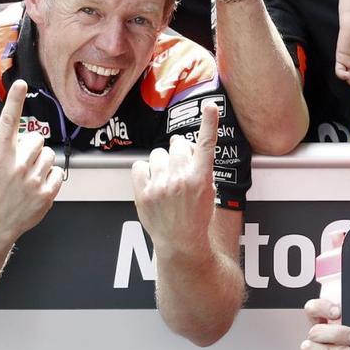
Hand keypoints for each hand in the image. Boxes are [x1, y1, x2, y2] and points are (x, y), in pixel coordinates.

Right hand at [0, 80, 63, 249]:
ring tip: (27, 177)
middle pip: (37, 139)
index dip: (15, 101)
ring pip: (49, 155)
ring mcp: (33, 180)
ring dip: (41, 163)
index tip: (21, 84)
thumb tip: (18, 134)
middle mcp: (17, 165)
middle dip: (31, 148)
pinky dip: (49, 177)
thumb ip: (2, 147)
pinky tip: (36, 187)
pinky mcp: (46, 193)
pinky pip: (57, 172)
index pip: (7, 122)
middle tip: (21, 163)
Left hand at [132, 103, 220, 249]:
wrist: (181, 243)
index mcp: (201, 178)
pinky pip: (139, 165)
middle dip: (180, 150)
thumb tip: (189, 149)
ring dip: (162, 162)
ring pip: (157, 154)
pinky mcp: (142, 193)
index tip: (210, 106)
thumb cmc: (197, 218)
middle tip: (181, 165)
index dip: (209, 122)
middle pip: (177, 144)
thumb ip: (200, 168)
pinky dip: (145, 171)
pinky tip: (152, 182)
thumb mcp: (209, 192)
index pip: (206, 144)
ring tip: (166, 179)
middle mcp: (180, 179)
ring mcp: (160, 186)